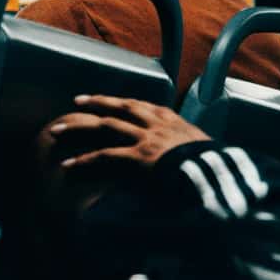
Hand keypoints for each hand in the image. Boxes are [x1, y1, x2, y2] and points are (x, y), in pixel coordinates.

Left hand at [48, 95, 210, 172]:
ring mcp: (147, 139)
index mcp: (174, 121)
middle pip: (120, 107)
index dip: (122, 102)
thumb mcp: (206, 155)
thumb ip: (190, 153)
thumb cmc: (218, 171)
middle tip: (77, 102)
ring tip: (56, 130)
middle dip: (96, 103)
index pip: (143, 106)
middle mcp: (158, 124)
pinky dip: (84, 161)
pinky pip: (105, 156)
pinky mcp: (139, 158)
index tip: (110, 101)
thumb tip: (186, 161)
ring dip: (78, 127)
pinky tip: (68, 165)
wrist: (222, 177)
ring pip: (105, 125)